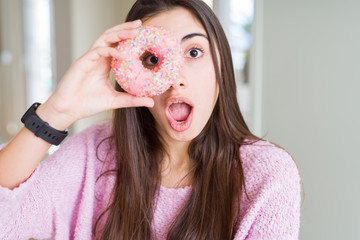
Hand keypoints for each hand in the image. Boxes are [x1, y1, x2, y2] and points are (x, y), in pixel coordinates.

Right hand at [38, 20, 153, 129]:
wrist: (69, 110)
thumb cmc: (88, 104)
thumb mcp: (115, 101)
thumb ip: (132, 99)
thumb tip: (151, 101)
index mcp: (104, 64)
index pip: (118, 45)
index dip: (129, 39)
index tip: (144, 35)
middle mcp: (97, 58)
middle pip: (112, 37)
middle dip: (125, 29)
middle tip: (140, 25)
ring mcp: (89, 58)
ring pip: (105, 39)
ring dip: (119, 33)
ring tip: (134, 31)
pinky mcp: (82, 62)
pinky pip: (98, 51)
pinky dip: (110, 50)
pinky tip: (122, 54)